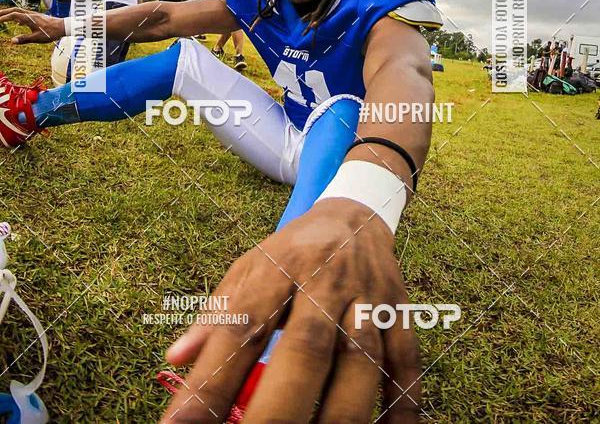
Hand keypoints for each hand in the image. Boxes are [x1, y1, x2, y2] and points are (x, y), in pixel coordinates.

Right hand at [0, 8, 64, 43]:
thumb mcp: (37, 38)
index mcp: (29, 18)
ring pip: (19, 11)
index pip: (13, 15)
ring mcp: (34, 15)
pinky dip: (17, 16)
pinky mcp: (37, 17)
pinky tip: (17, 23)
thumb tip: (12, 41)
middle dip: (4, 12)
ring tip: (3, 17)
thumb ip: (24, 39)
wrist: (63, 27)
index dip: (4, 18)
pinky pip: (24, 14)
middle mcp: (30, 14)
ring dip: (10, 13)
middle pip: (14, 10)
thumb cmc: (51, 33)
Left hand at [163, 201, 420, 422]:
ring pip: (362, 362)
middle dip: (279, 408)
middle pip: (307, 347)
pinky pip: (405, 366)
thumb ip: (217, 315)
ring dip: (338, 415)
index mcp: (280, 264)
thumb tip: (175, 359)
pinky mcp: (400, 314)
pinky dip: (399, 407)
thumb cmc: (292, 252)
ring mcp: (369, 297)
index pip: (243, 325)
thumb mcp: (249, 268)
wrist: (355, 215)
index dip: (213, 378)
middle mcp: (327, 278)